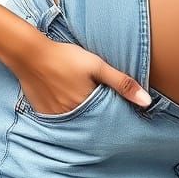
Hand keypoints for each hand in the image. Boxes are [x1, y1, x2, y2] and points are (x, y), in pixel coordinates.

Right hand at [12, 36, 151, 115]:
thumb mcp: (97, 66)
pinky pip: (61, 120)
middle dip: (100, 117)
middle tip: (103, 107)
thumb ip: (122, 83)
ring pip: (77, 122)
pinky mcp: (44, 114)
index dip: (116, 113)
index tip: (123, 112)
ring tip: (85, 103)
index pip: (108, 118)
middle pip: (92, 122)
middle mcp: (72, 117)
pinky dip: (68, 114)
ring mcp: (57, 118)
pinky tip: (68, 100)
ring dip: (84, 116)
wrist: (31, 54)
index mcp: (88, 107)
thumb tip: (147, 102)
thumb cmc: (66, 57)